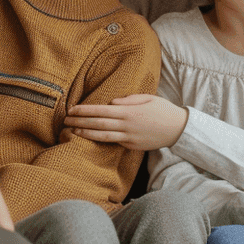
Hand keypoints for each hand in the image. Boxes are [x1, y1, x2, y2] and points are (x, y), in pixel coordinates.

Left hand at [65, 94, 187, 149]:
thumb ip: (129, 99)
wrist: (179, 129)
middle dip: (80, 121)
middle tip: (65, 119)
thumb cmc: (163, 109)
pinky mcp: (132, 146)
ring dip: (86, 133)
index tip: (72, 109)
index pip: (101, 110)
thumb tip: (112, 102)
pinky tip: (91, 137)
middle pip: (98, 123)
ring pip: (103, 136)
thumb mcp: (147, 98)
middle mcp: (127, 125)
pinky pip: (113, 142)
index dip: (85, 110)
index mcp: (129, 111)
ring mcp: (129, 137)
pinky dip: (100, 139)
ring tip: (73, 130)